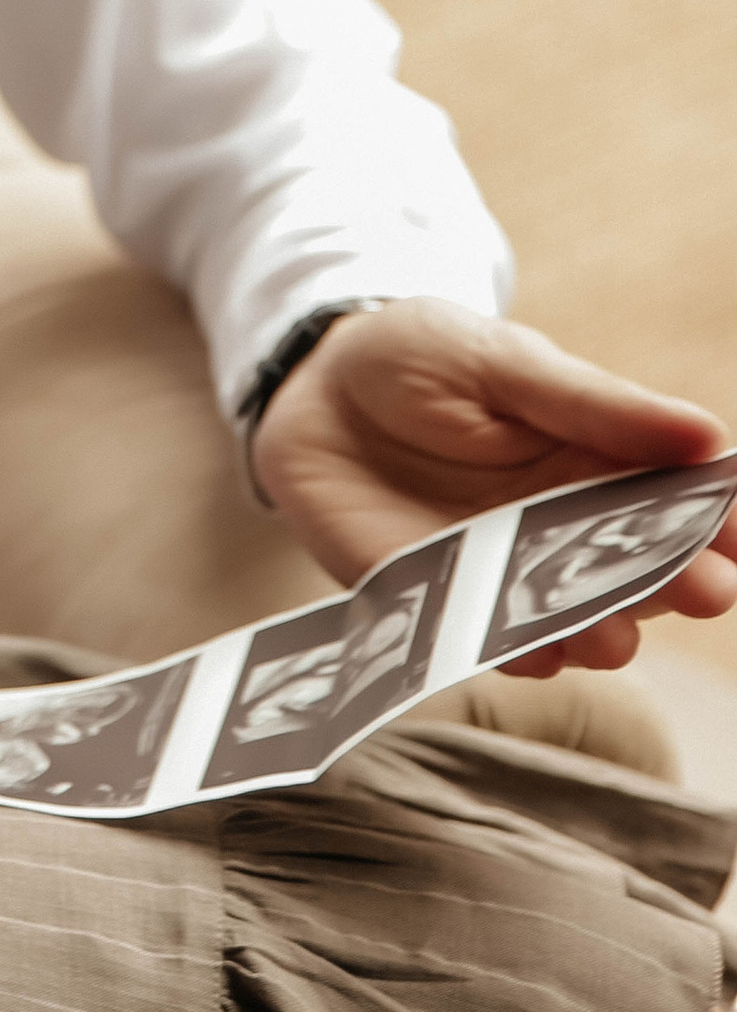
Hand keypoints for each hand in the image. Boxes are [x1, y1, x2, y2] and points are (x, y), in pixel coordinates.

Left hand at [253, 300, 736, 674]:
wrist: (314, 387)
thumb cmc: (422, 356)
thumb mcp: (506, 363)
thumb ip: (595, 407)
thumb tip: (708, 436)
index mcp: (600, 460)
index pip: (675, 500)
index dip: (716, 521)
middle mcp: (568, 529)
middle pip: (636, 569)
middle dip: (673, 584)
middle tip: (706, 593)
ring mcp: (509, 572)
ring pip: (571, 617)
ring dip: (597, 631)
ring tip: (615, 637)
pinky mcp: (445, 601)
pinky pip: (486, 640)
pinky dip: (508, 651)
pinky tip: (533, 655)